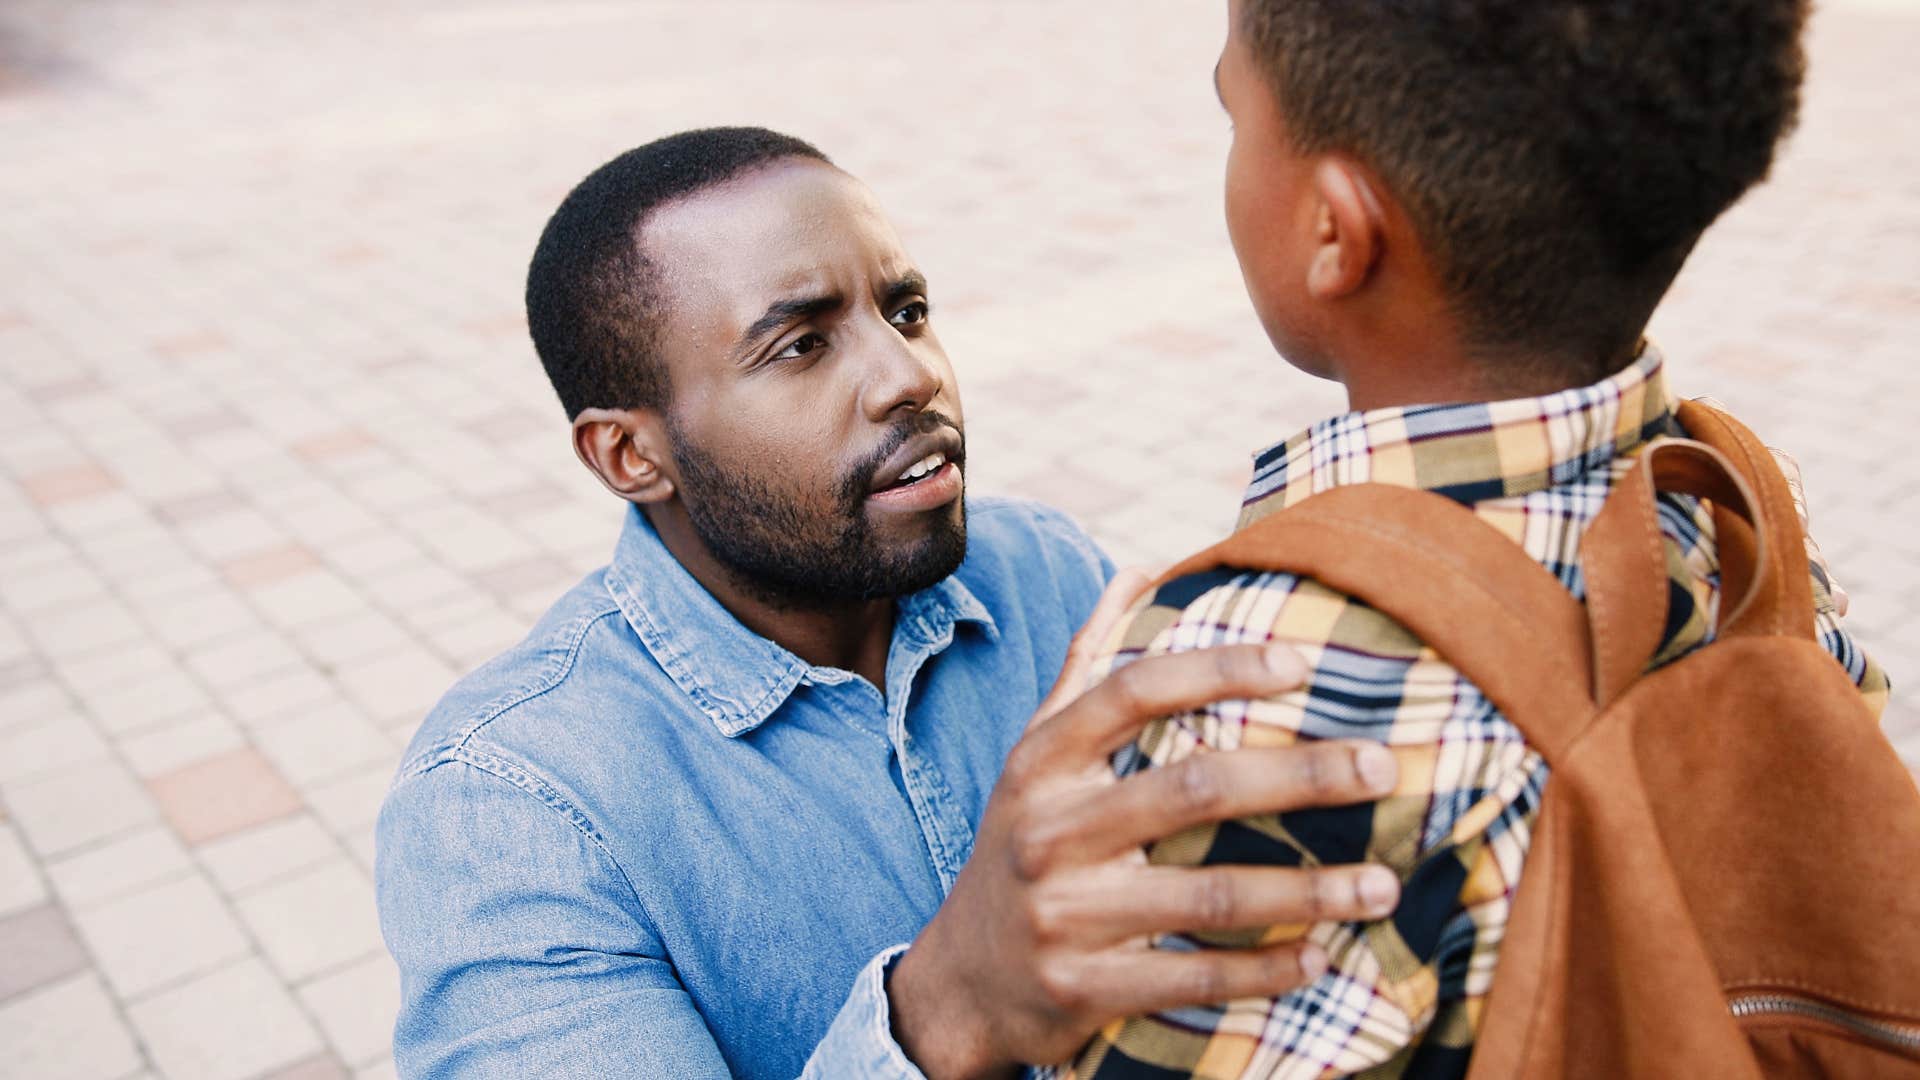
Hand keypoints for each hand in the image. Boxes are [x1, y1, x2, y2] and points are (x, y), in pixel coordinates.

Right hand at [888, 571, 1402, 1077]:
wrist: (963, 981)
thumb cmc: (1025, 842)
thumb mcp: (1037, 754)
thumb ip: (1088, 664)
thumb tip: (1141, 567)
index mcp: (1042, 761)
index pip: (1133, 692)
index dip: (1220, 670)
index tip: (1303, 663)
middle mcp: (1048, 830)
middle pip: (1192, 789)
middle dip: (1300, 776)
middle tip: (1382, 767)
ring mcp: (1064, 914)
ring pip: (1208, 896)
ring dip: (1308, 891)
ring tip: (1385, 884)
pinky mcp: (1083, 989)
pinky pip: (1193, 979)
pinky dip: (1266, 972)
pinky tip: (1321, 958)